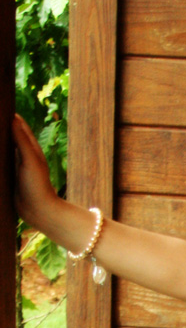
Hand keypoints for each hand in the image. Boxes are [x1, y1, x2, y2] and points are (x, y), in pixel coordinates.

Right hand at [12, 113, 58, 228]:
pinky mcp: (9, 176)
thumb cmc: (38, 186)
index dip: (8, 115)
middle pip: (9, 134)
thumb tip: (14, 118)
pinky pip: (0, 162)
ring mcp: (16, 165)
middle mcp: (23, 154)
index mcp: (30, 147)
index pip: (18, 125)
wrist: (39, 212)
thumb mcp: (31, 161)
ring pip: (3, 148)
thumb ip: (22, 141)